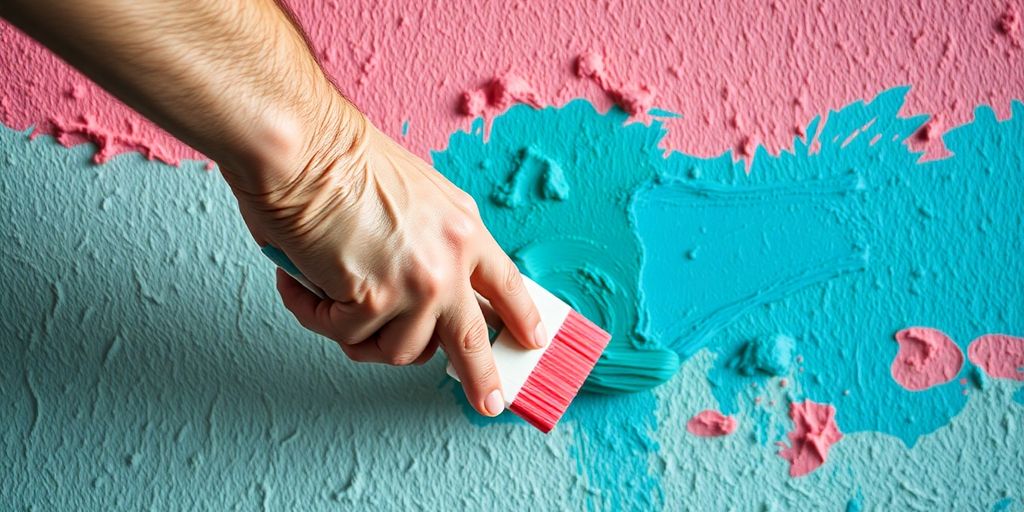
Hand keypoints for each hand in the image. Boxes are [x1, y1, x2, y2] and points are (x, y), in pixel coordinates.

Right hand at [229, 98, 545, 416]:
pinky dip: (316, 313)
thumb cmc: (341, 160)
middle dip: (484, 377)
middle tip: (490, 401)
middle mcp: (449, 260)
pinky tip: (302, 281)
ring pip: (398, 349)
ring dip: (361, 332)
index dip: (521, 315)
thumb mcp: (417, 194)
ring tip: (331, 295)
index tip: (533, 340)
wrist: (305, 145)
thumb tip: (426, 284)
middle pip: (474, 338)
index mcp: (464, 228)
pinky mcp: (373, 300)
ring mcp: (415, 284)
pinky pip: (345, 335)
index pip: (505, 283)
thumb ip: (432, 239)